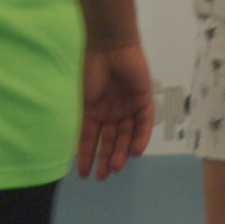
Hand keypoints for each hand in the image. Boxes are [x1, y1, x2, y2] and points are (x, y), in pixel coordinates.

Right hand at [72, 41, 153, 179]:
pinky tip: (135, 151)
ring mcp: (128, 106)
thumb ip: (87, 123)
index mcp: (95, 111)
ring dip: (122, 150)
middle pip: (111, 139)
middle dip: (107, 157)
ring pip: (127, 134)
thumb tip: (80, 148)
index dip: (87, 155)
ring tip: (116, 166)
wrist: (110, 47)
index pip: (92, 138)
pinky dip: (141, 136)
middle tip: (103, 176)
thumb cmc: (91, 71)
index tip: (83, 174)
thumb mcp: (84, 102)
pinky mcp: (144, 100)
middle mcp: (112, 111)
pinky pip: (144, 122)